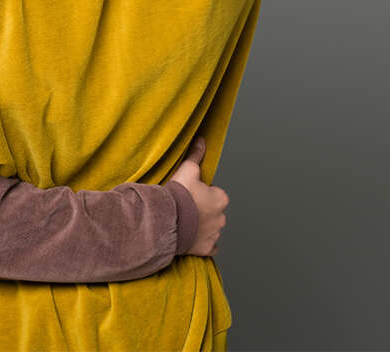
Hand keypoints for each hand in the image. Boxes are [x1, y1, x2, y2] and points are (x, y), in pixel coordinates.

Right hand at [169, 137, 228, 255]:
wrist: (167, 221)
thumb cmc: (178, 195)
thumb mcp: (187, 170)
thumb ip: (196, 155)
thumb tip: (202, 140)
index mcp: (221, 198)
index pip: (214, 193)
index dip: (201, 192)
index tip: (189, 193)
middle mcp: (222, 217)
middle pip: (213, 211)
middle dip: (202, 210)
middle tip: (184, 207)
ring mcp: (214, 234)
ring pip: (211, 228)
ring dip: (201, 225)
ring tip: (183, 221)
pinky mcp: (206, 249)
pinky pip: (208, 246)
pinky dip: (201, 242)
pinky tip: (190, 237)